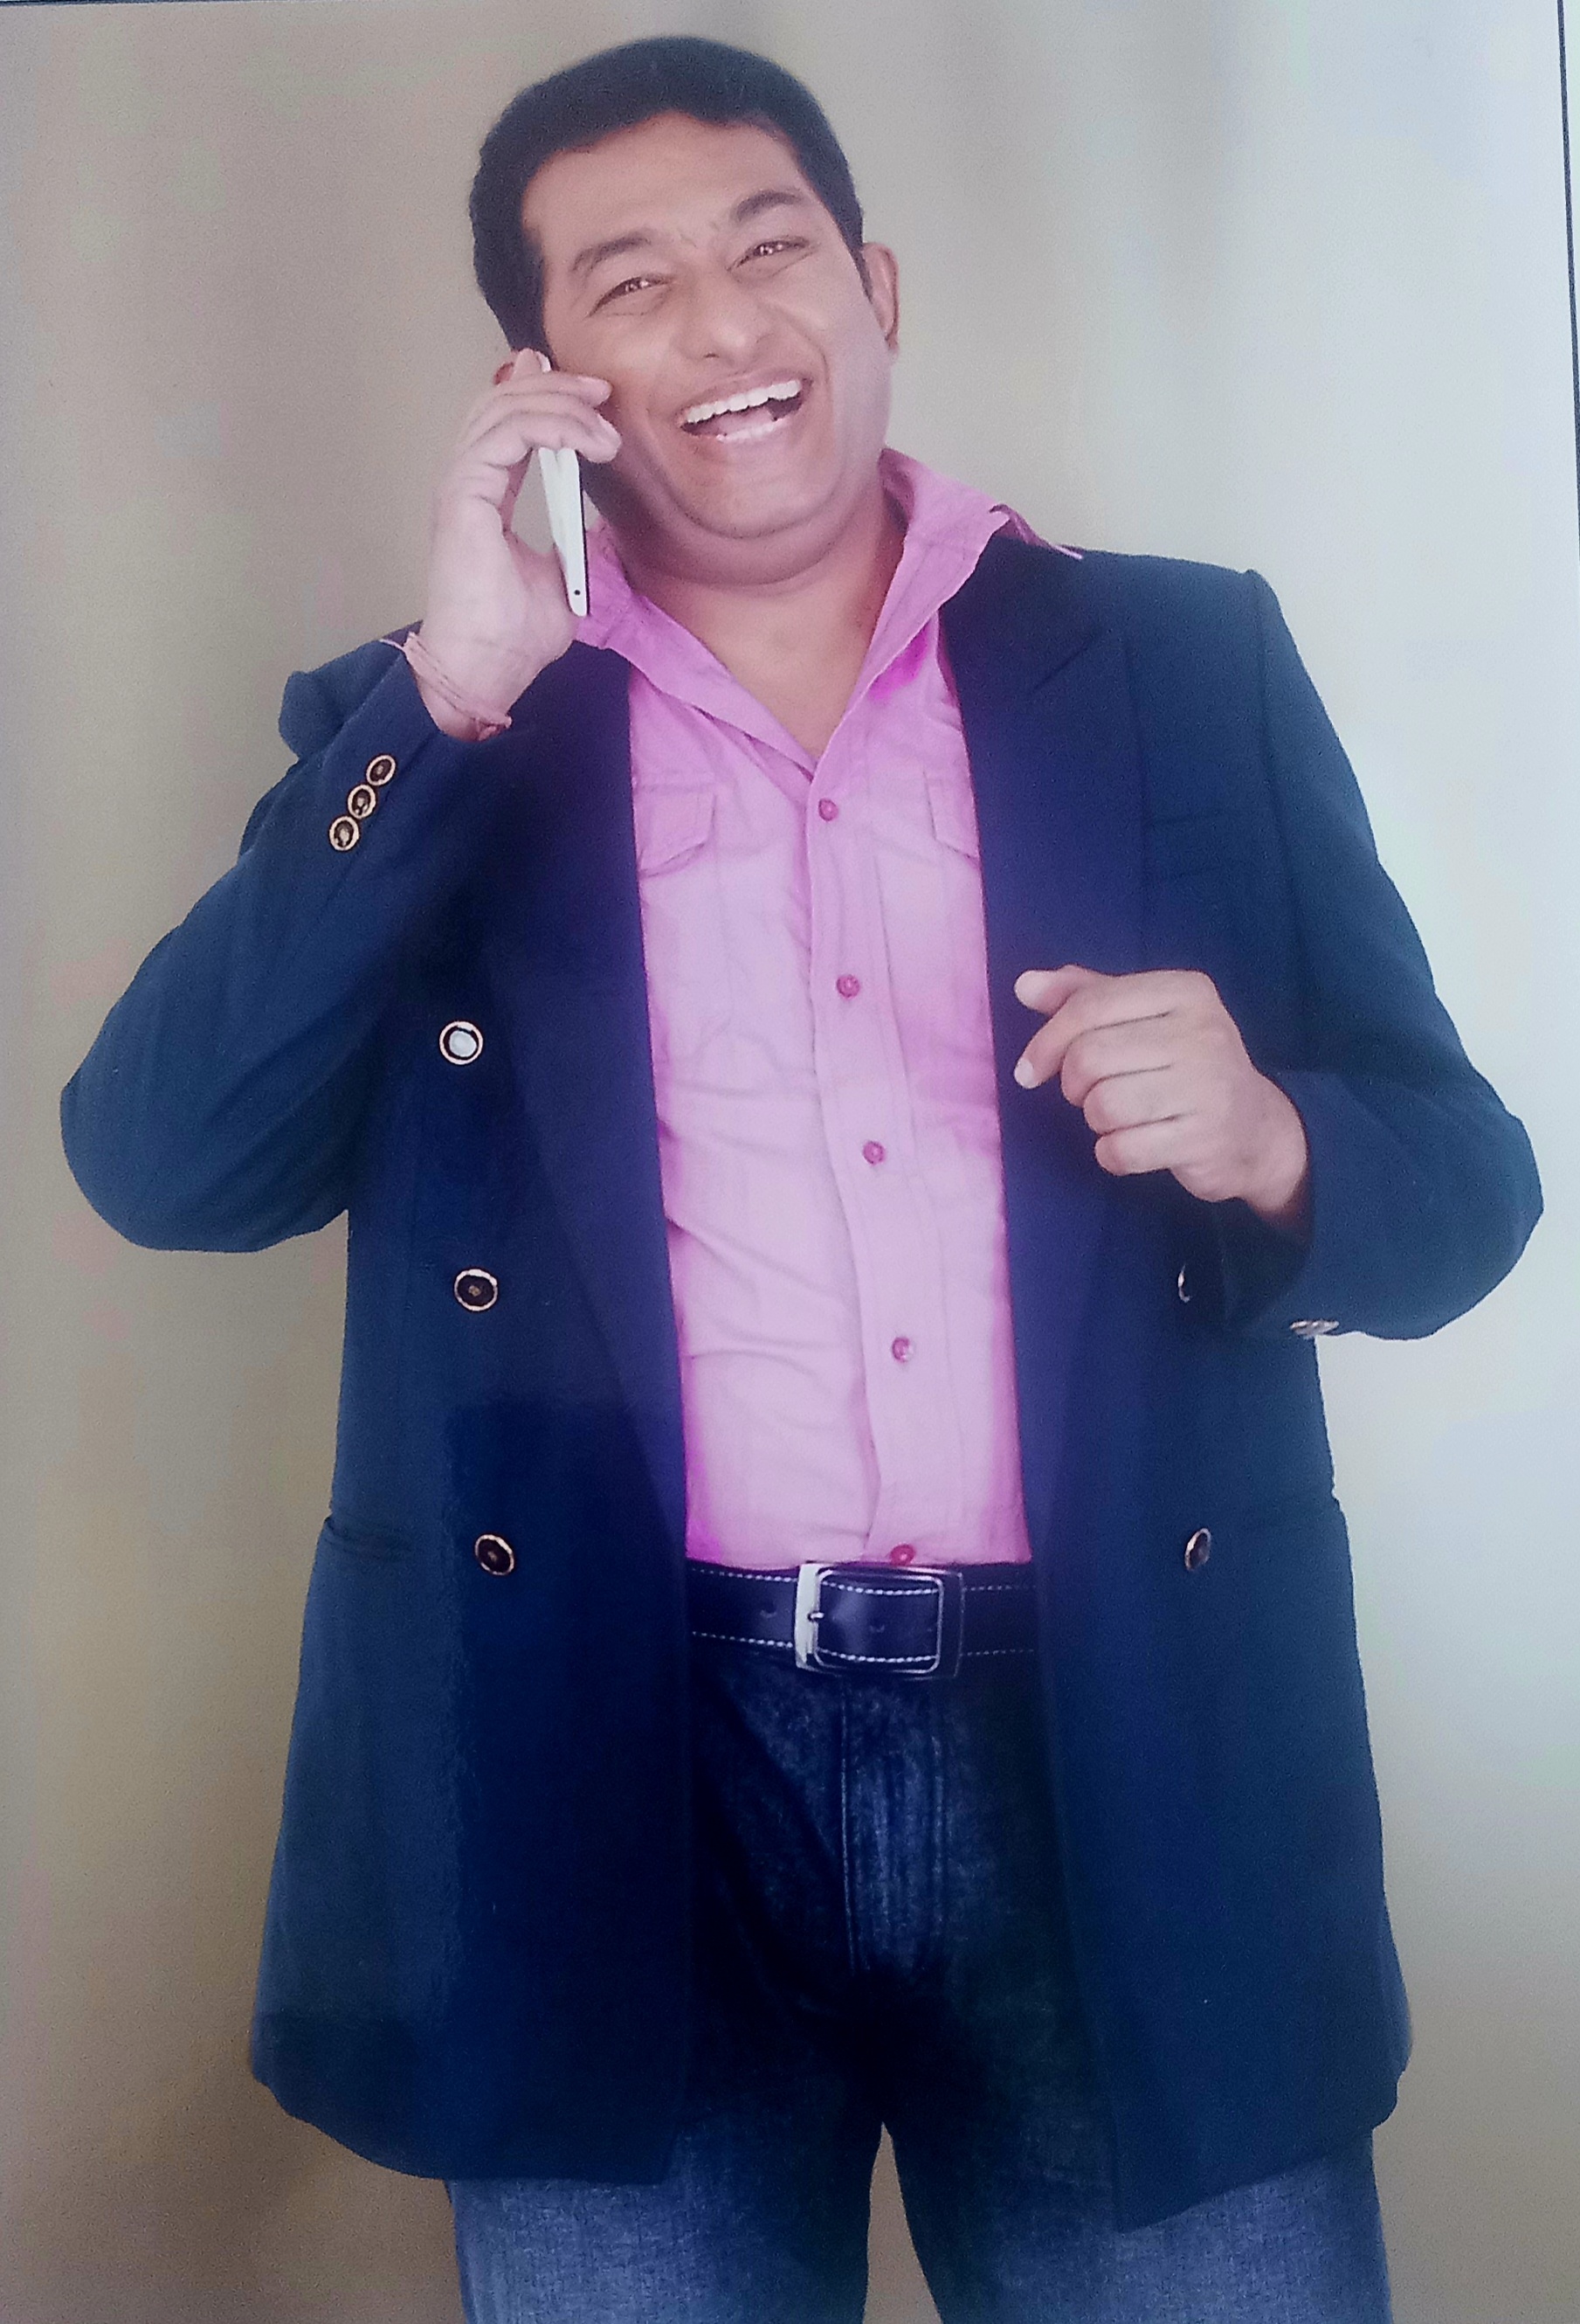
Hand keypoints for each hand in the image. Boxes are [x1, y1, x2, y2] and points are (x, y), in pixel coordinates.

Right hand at [414, 349, 621, 736]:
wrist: (485, 672)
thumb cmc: (513, 638)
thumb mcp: (562, 580)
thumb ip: (571, 543)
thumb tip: (591, 521)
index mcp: (485, 494)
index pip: (511, 423)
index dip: (553, 400)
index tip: (601, 405)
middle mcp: (468, 481)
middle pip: (504, 402)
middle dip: (558, 387)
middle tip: (604, 393)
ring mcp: (461, 485)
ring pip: (504, 409)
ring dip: (561, 406)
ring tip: (604, 427)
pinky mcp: (463, 495)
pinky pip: (507, 435)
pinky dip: (550, 426)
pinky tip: (584, 440)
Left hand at [1013, 965, 1310, 1232]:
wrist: (1256, 1129)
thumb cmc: (1184, 1065)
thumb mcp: (1143, 1017)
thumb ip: (1084, 995)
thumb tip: (1025, 985)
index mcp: (1185, 990)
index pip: (1089, 1005)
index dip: (1046, 1041)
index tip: (1031, 1068)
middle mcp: (1203, 1032)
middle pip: (1088, 1057)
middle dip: (1072, 1084)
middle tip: (1089, 1093)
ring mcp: (1208, 1087)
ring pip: (1102, 1105)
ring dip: (1094, 1119)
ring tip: (1119, 1117)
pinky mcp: (1204, 1139)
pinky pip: (1121, 1149)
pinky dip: (1112, 1154)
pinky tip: (1131, 1146)